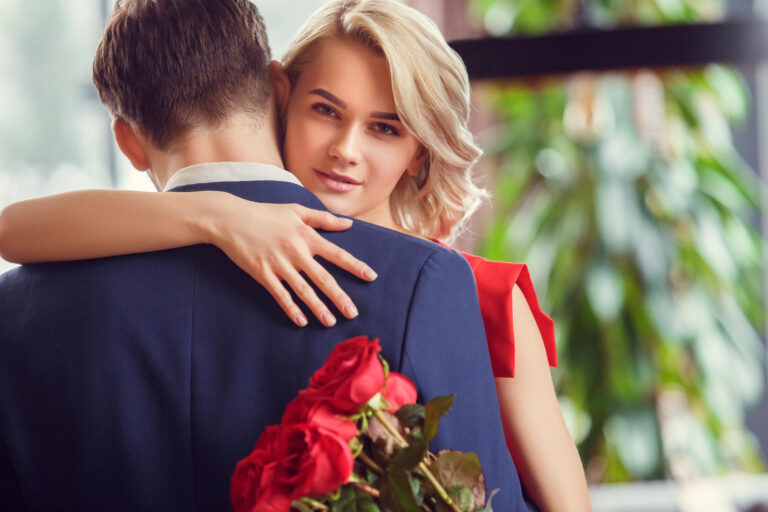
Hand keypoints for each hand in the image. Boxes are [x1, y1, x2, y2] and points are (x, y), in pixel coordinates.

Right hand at [208, 199, 376, 326]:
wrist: (230, 218)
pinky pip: (280, 294)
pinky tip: (301, 321)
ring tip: (331, 322)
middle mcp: (296, 251)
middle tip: (353, 313)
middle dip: (339, 297)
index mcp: (306, 235)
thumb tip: (348, 223)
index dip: (355, 266)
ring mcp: (279, 264)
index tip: (371, 277)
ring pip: (303, 290)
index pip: (337, 253)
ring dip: (318, 308)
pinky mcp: (262, 273)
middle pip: (323, 278)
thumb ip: (323, 218)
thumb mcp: (295, 210)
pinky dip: (291, 308)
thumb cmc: (265, 213)